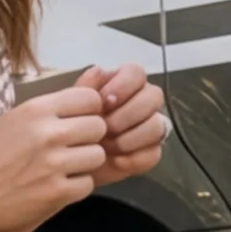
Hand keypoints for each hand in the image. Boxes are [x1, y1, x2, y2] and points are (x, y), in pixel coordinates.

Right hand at [0, 80, 120, 231]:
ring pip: (98, 156)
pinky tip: (56, 186)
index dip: (89, 111)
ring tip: (63, 168)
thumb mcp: (15, 119)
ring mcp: (54, 164)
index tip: (79, 122)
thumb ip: (52, 107)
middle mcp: (48, 133)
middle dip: (89, 138)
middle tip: (71, 148)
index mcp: (36, 110)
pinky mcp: (56, 193)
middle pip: (99, 127)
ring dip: (85, 164)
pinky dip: (75, 187)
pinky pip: (88, 184)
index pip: (90, 98)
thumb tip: (94, 85)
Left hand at [80, 61, 167, 180]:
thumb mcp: (74, 106)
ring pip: (157, 126)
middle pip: (154, 96)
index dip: (122, 86)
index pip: (137, 72)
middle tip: (104, 127)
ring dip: (130, 138)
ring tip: (106, 146)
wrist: (73, 160)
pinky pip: (153, 153)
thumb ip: (86, 87)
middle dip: (126, 114)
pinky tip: (115, 160)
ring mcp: (151, 126)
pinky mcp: (152, 151)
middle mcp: (144, 101)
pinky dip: (132, 159)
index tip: (104, 101)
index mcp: (125, 83)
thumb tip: (99, 71)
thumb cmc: (75, 127)